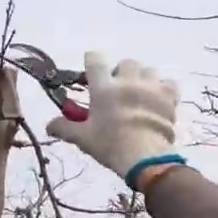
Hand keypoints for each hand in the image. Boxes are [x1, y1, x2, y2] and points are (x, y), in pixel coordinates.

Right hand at [45, 52, 185, 187]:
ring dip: (142, 78)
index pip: (95, 59)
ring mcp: (150, 86)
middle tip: (117, 89)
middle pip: (125, 62)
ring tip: (139, 93)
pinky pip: (168, 83)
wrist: (145, 158)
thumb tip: (48, 125)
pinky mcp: (169, 96)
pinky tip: (158, 99)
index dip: (92, 61)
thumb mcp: (83, 138)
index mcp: (103, 87)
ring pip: (148, 69)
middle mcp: (127, 81)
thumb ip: (64, 128)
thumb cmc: (110, 146)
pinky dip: (163, 88)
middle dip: (121, 72)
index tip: (92, 72)